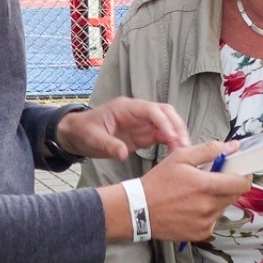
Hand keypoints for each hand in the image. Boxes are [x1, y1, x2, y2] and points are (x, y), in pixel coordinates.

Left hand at [58, 99, 190, 160]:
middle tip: (184, 145)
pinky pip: (164, 136)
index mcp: (126, 108)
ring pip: (168, 124)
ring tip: (184, 152)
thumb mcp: (92, 138)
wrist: (78, 135)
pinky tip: (176, 155)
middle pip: (165, 113)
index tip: (171, 137)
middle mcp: (138, 113)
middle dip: (177, 126)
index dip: (163, 121)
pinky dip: (172, 143)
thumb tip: (122, 154)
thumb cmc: (83, 131)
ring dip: (178, 135)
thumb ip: (108, 145)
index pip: (151, 110)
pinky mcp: (144, 134)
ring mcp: (143, 123)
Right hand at [138, 141, 249, 243]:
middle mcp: (209, 207)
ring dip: (217, 199)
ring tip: (196, 194)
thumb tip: (232, 147)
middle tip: (212, 179)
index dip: (243, 175)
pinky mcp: (200, 233)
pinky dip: (207, 213)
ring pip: (223, 207)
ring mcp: (206, 222)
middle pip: (235, 195)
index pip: (242, 184)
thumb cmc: (158, 183)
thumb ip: (209, 150)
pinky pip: (213, 220)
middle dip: (228, 185)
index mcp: (207, 186)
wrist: (139, 210)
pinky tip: (191, 207)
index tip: (237, 171)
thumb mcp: (181, 157)